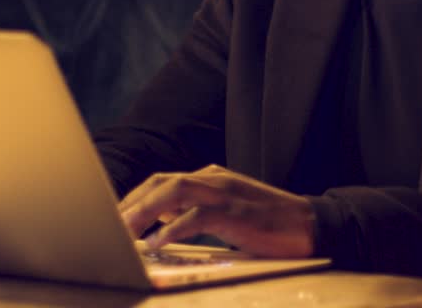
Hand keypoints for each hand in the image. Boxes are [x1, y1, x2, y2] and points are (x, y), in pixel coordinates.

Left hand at [118, 164, 315, 257]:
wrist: (311, 225)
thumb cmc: (267, 224)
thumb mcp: (225, 214)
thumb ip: (194, 212)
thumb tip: (158, 225)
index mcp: (211, 177)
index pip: (161, 181)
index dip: (134, 198)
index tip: (114, 218)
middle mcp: (214, 178)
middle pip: (161, 182)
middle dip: (132, 203)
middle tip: (109, 227)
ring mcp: (226, 192)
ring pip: (174, 191)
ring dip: (145, 211)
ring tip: (125, 232)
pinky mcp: (237, 212)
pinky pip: (197, 215)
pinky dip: (174, 228)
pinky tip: (158, 243)